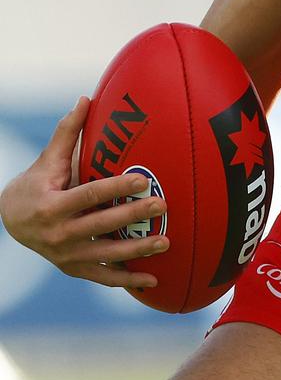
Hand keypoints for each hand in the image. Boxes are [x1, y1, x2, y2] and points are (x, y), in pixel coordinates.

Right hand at [0, 97, 168, 287]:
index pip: (90, 195)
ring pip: (106, 256)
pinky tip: (153, 281)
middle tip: (162, 205)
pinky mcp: (73, 268)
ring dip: (137, 252)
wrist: (12, 220)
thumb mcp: (48, 160)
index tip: (143, 180)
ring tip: (166, 242)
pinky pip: (103, 277)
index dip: (117, 188)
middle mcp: (59, 234)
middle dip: (133, 216)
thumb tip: (86, 98)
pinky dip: (127, 281)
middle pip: (102, 225)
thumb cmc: (37, 183)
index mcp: (53, 205)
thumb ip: (68, 132)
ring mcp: (66, 255)